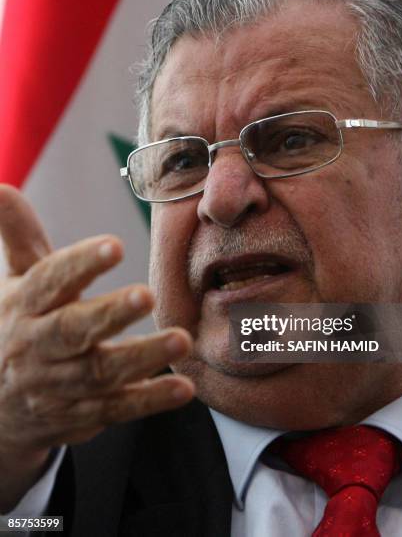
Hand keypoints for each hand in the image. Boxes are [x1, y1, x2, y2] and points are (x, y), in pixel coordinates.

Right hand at [0, 184, 193, 510]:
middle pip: (72, 331)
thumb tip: (0, 185)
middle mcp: (39, 346)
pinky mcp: (80, 415)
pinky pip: (115, 409)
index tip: (115, 245)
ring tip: (181, 340)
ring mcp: (59, 385)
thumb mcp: (15, 282)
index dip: (80, 264)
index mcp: (25, 305)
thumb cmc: (17, 326)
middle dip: (109, 314)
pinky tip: (183, 389)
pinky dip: (149, 400)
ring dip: (142, 358)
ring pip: (100, 374)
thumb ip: (20, 235)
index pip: (50, 281)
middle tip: (147, 295)